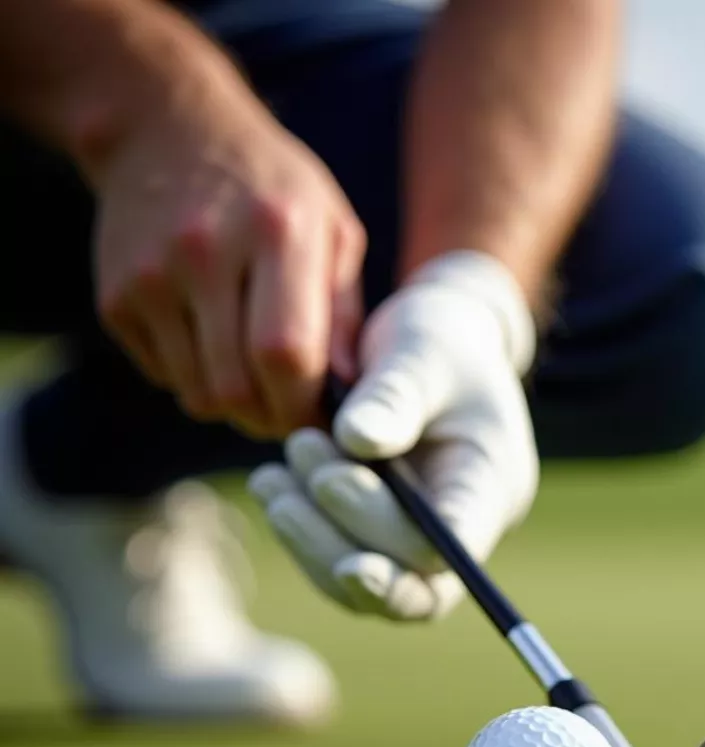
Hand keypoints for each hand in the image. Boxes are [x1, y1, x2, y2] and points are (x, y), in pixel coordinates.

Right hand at [92, 70, 364, 437]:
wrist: (167, 131)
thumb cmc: (274, 191)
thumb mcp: (333, 230)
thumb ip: (346, 314)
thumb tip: (349, 391)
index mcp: (274, 233)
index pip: (284, 353)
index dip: (305, 405)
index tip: (323, 415)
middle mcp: (204, 253)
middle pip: (236, 387)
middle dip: (271, 418)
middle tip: (291, 411)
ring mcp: (150, 276)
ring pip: (198, 392)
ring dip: (235, 407)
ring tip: (258, 379)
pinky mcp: (116, 297)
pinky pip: (166, 376)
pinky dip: (196, 379)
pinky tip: (214, 343)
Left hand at [248, 251, 538, 619]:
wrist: (428, 343)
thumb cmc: (438, 339)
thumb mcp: (423, 348)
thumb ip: (395, 394)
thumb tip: (355, 440)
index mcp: (491, 486)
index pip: (456, 556)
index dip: (407, 574)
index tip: (352, 564)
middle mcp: (464, 527)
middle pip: (412, 588)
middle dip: (344, 540)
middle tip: (303, 454)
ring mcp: (420, 541)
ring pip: (365, 587)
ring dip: (312, 541)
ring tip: (273, 477)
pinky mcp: (381, 538)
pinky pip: (337, 563)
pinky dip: (301, 532)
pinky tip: (270, 484)